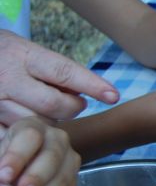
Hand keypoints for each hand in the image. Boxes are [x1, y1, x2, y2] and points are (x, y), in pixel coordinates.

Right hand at [0, 31, 118, 124]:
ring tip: (43, 108)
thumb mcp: (25, 50)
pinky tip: (28, 125)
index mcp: (21, 55)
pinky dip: (27, 134)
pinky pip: (14, 134)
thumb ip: (52, 69)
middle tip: (74, 102)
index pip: (63, 71)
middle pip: (53, 104)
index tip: (113, 95)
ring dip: (49, 121)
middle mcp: (7, 78)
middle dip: (71, 107)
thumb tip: (85, 90)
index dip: (92, 84)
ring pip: (36, 123)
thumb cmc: (1, 54)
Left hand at [0, 117, 79, 185]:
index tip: (4, 177)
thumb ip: (0, 170)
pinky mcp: (73, 178)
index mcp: (32, 127)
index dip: (17, 157)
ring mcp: (69, 158)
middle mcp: (56, 139)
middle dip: (36, 178)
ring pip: (63, 175)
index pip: (30, 137)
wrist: (22, 169)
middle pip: (52, 155)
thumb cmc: (5, 162)